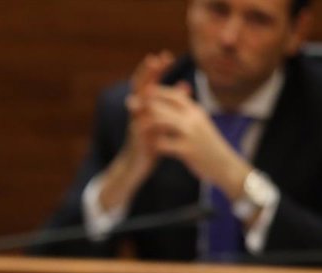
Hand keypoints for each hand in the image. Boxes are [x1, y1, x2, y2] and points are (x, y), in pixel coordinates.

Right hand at [98, 51, 173, 211]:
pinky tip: (157, 114)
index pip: (149, 83)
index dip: (155, 69)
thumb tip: (186, 84)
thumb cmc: (151, 142)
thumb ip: (172, 103)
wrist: (136, 167)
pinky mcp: (138, 140)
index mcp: (144, 107)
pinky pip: (143, 127)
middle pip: (139, 88)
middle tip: (155, 59)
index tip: (165, 55)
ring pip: (138, 106)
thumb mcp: (163, 120)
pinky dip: (150, 119)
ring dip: (145, 94)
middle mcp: (136, 113)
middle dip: (147, 74)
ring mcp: (135, 126)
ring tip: (153, 83)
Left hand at [141, 83, 251, 197]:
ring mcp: (190, 134)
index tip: (142, 93)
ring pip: (162, 120)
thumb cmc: (208, 145)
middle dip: (146, 106)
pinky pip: (163, 144)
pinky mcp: (187, 150)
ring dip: (147, 124)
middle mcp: (194, 119)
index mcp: (196, 111)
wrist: (224, 164)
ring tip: (136, 129)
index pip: (174, 95)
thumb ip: (188, 112)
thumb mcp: (200, 124)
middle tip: (132, 110)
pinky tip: (149, 148)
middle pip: (164, 105)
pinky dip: (153, 145)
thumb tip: (178, 97)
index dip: (157, 93)